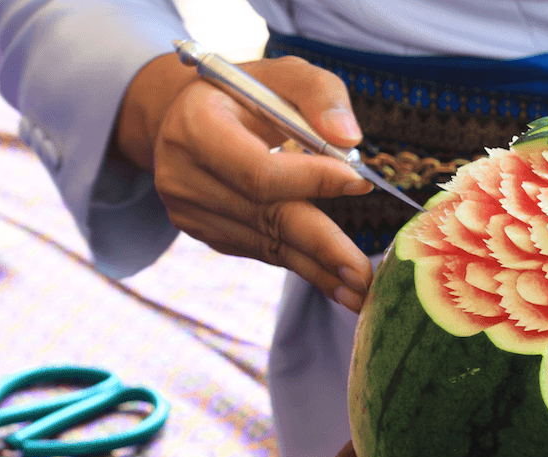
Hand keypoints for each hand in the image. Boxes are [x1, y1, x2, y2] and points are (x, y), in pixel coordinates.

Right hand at [114, 53, 373, 310]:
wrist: (187, 119)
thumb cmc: (247, 94)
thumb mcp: (283, 76)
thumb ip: (320, 95)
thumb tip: (349, 138)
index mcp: (196, 127)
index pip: (258, 170)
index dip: (312, 179)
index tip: (361, 182)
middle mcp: (184, 176)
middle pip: (266, 216)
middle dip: (321, 247)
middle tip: (363, 276)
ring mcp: (191, 212)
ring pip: (268, 242)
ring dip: (318, 268)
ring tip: (360, 290)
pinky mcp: (206, 234)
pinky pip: (262, 250)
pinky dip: (300, 263)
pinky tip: (334, 280)